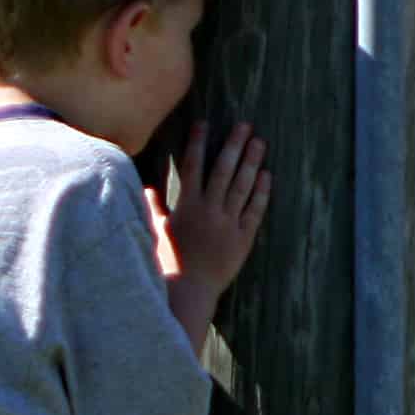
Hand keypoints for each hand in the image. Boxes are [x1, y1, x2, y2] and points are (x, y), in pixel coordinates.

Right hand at [146, 122, 272, 298]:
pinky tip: (267, 176)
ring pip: (242, 187)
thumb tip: (147, 189)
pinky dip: (261, 193)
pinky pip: (254, 211)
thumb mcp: (156, 233)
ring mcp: (228, 224)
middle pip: (223, 171)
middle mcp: (209, 210)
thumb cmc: (167, 263)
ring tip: (260, 142)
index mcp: (186, 206)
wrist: (188, 291)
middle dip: (234, 145)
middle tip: (245, 125)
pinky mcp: (242, 239)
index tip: (205, 124)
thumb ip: (153, 208)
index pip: (193, 166)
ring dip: (251, 162)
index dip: (198, 143)